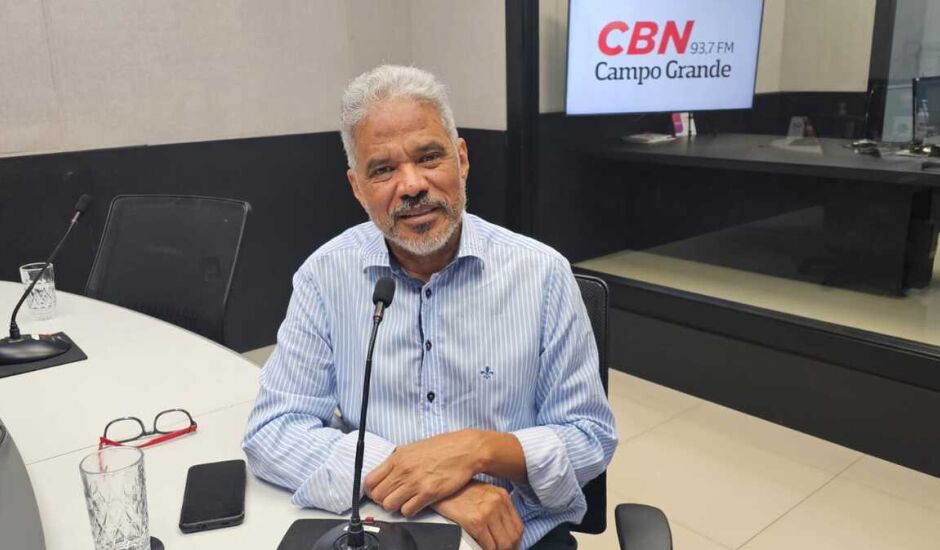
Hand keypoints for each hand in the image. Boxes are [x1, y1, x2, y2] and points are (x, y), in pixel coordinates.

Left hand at [365, 429, 482, 515]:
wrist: (465, 449)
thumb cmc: (443, 447)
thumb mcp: (414, 447)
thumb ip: (398, 460)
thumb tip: (387, 471)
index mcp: (397, 458)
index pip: (370, 481)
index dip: (371, 490)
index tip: (378, 492)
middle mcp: (403, 470)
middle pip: (377, 496)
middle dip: (383, 500)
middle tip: (392, 498)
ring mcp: (414, 482)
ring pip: (389, 505)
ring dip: (396, 506)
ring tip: (405, 502)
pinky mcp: (428, 493)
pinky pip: (407, 511)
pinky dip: (410, 511)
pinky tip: (416, 504)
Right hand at [432, 481, 522, 549]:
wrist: (439, 488)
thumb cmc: (457, 491)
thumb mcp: (482, 493)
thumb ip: (495, 507)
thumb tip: (501, 529)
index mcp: (502, 495)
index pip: (518, 526)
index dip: (515, 541)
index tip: (510, 547)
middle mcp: (498, 502)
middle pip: (513, 536)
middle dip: (509, 549)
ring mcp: (488, 511)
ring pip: (503, 543)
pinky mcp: (476, 521)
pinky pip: (488, 545)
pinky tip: (481, 549)